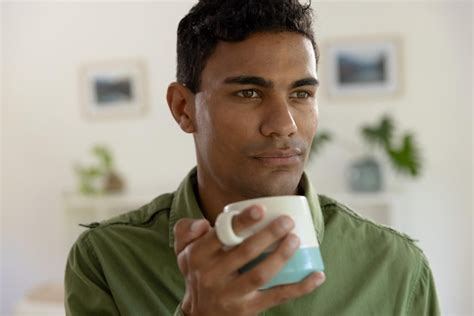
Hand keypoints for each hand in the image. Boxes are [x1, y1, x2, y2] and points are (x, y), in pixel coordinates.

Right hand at [173, 205, 325, 315]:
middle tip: (287, 221)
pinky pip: (276, 297)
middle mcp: (212, 276)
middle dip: (268, 235)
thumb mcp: (183, 251)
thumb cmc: (198, 273)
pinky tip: (317, 276)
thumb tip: (203, 223)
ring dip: (281, 256)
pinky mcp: (247, 310)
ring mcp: (231, 295)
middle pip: (244, 253)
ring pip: (260, 274)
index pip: (221, 235)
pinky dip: (300, 287)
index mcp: (198, 256)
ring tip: (296, 240)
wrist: (199, 314)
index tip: (261, 209)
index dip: (242, 222)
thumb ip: (185, 230)